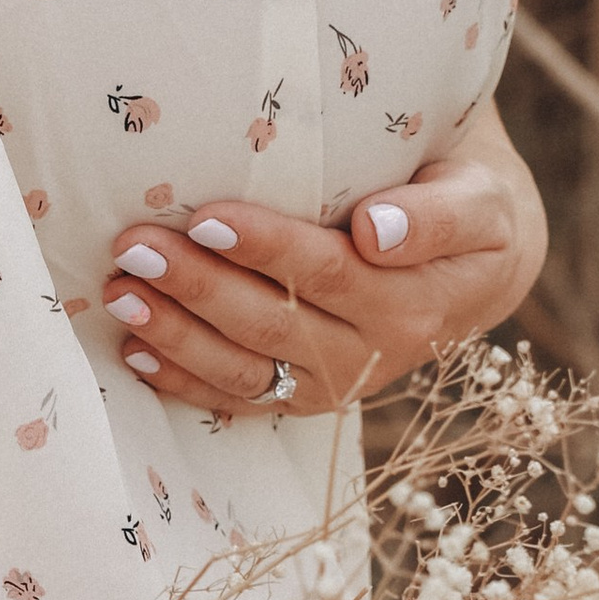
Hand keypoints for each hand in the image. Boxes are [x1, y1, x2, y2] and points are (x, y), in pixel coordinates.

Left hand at [97, 100, 546, 418]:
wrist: (479, 266)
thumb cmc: (468, 209)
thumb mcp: (479, 201)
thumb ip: (437, 217)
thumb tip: (376, 231)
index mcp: (414, 302)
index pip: (328, 273)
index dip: (265, 249)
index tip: (206, 217)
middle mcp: (371, 351)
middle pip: (273, 322)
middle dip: (198, 287)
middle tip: (135, 246)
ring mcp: (333, 381)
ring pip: (246, 368)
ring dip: (176, 335)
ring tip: (118, 293)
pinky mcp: (304, 395)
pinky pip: (239, 398)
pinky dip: (183, 379)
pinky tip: (134, 351)